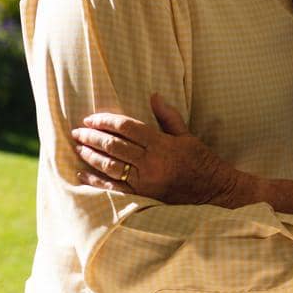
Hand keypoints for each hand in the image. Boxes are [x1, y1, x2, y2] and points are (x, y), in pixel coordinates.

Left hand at [71, 95, 237, 204]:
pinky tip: (82, 174)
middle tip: (77, 132)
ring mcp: (147, 181)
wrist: (215, 189)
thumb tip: (154, 96)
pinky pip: (114, 188)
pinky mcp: (144, 196)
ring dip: (91, 156)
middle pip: (114, 146)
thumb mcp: (187, 135)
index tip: (91, 119)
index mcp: (162, 144)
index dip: (105, 121)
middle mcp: (152, 162)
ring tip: (79, 148)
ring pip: (111, 166)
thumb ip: (168, 116)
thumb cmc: (202, 160)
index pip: (127, 128)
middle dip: (92, 137)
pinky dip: (96, 181)